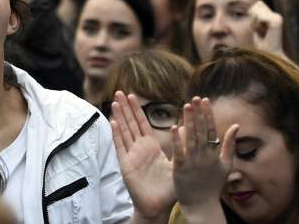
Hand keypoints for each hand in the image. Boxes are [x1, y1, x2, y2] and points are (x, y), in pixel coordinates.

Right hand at [110, 92, 175, 219]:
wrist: (158, 206)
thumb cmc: (168, 189)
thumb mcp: (177, 165)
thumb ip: (180, 148)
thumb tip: (185, 129)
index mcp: (152, 147)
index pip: (143, 124)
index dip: (137, 110)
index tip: (133, 96)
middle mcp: (140, 149)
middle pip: (131, 123)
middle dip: (125, 108)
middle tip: (119, 92)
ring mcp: (132, 155)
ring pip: (124, 131)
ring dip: (119, 116)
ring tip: (114, 102)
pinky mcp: (126, 165)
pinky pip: (120, 146)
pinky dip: (116, 134)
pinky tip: (113, 122)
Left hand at [172, 98, 237, 214]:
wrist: (202, 205)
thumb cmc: (213, 185)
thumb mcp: (226, 165)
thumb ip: (229, 145)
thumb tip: (236, 126)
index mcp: (214, 154)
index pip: (211, 129)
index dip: (208, 114)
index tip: (204, 99)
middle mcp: (204, 156)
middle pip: (201, 131)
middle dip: (198, 114)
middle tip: (194, 98)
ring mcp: (192, 162)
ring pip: (191, 138)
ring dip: (189, 122)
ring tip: (186, 106)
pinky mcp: (180, 169)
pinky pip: (179, 152)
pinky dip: (177, 140)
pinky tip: (174, 127)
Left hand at [249, 0, 283, 56]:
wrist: (271, 56)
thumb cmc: (262, 44)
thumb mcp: (256, 27)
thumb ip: (255, 15)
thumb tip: (253, 6)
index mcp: (274, 16)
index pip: (258, 4)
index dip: (253, 16)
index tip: (258, 29)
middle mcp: (278, 16)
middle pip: (257, 5)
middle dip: (253, 19)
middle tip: (260, 32)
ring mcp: (278, 18)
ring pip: (257, 10)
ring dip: (254, 22)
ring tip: (261, 33)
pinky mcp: (276, 21)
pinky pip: (258, 16)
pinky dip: (256, 25)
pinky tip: (262, 33)